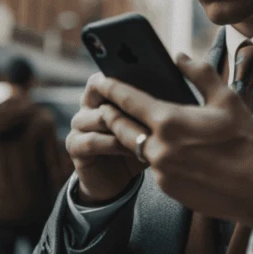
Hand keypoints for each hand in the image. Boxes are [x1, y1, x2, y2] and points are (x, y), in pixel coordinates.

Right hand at [65, 73, 148, 204]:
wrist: (117, 180)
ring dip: (124, 125)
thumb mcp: (149, 125)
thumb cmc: (137, 146)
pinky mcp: (75, 146)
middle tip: (148, 107)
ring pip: (100, 116)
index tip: (149, 79)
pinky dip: (115, 144)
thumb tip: (177, 92)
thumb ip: (155, 108)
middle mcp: (88, 104)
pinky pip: (93, 140)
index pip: (108, 74)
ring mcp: (79, 124)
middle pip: (97, 88)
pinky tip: (134, 151)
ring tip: (147, 134)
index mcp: (104, 92)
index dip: (124, 76)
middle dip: (124, 98)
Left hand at [92, 54, 252, 225]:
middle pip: (120, 127)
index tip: (99, 80)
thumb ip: (199, 74)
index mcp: (170, 120)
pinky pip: (153, 167)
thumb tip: (180, 56)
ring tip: (134, 124)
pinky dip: (155, 155)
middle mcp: (159, 147)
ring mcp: (161, 171)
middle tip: (106, 104)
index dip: (110, 88)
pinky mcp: (167, 188)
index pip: (128, 100)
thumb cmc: (246, 141)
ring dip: (133, 135)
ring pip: (137, 148)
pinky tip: (167, 150)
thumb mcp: (227, 100)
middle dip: (110, 114)